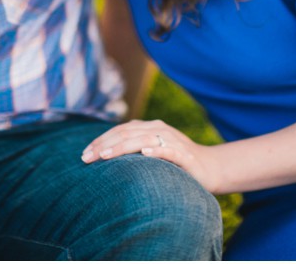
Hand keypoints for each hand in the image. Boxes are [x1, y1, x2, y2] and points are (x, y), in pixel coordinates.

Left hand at [81, 119, 221, 193]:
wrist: (212, 167)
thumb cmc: (177, 162)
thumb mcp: (152, 152)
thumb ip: (134, 149)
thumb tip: (104, 156)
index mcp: (148, 127)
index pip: (118, 131)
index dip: (100, 140)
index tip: (84, 153)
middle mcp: (157, 129)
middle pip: (125, 134)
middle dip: (103, 145)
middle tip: (86, 158)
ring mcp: (172, 140)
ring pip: (141, 139)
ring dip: (121, 147)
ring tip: (104, 155)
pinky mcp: (185, 154)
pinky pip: (168, 150)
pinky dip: (156, 150)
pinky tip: (144, 154)